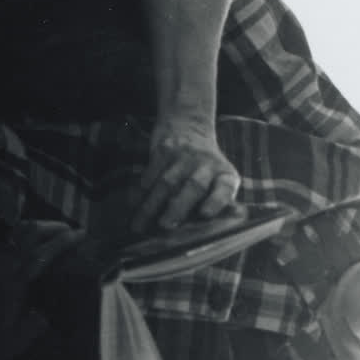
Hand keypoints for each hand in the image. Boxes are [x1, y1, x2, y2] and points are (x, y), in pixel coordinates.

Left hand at [0, 220, 84, 359]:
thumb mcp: (21, 338)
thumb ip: (38, 321)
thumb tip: (50, 307)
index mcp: (12, 283)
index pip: (41, 253)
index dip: (62, 241)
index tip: (80, 234)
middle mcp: (0, 268)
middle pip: (27, 234)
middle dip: (52, 227)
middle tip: (72, 230)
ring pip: (15, 234)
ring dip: (38, 230)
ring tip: (57, 233)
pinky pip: (8, 243)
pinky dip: (26, 237)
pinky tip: (37, 245)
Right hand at [131, 115, 240, 232]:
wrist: (189, 128)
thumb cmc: (205, 170)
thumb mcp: (218, 182)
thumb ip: (215, 206)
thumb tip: (204, 232)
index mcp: (226, 176)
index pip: (225, 189)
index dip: (216, 201)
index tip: (206, 214)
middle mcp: (208, 164)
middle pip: (194, 187)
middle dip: (178, 207)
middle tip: (165, 226)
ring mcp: (186, 155)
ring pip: (167, 183)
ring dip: (151, 206)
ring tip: (139, 226)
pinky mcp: (165, 149)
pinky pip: (151, 173)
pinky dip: (141, 192)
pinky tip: (133, 206)